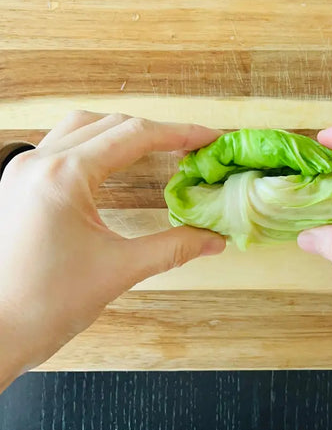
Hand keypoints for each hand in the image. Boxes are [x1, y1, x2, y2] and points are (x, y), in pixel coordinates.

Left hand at [0, 112, 224, 382]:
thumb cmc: (45, 306)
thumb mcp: (119, 271)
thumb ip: (173, 248)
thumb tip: (213, 240)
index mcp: (64, 176)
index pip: (134, 136)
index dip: (179, 134)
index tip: (208, 138)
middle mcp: (39, 162)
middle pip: (111, 124)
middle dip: (156, 132)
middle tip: (190, 147)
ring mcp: (23, 170)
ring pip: (83, 127)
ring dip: (124, 132)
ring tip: (157, 148)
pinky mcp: (17, 184)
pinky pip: (63, 145)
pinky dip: (97, 144)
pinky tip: (114, 163)